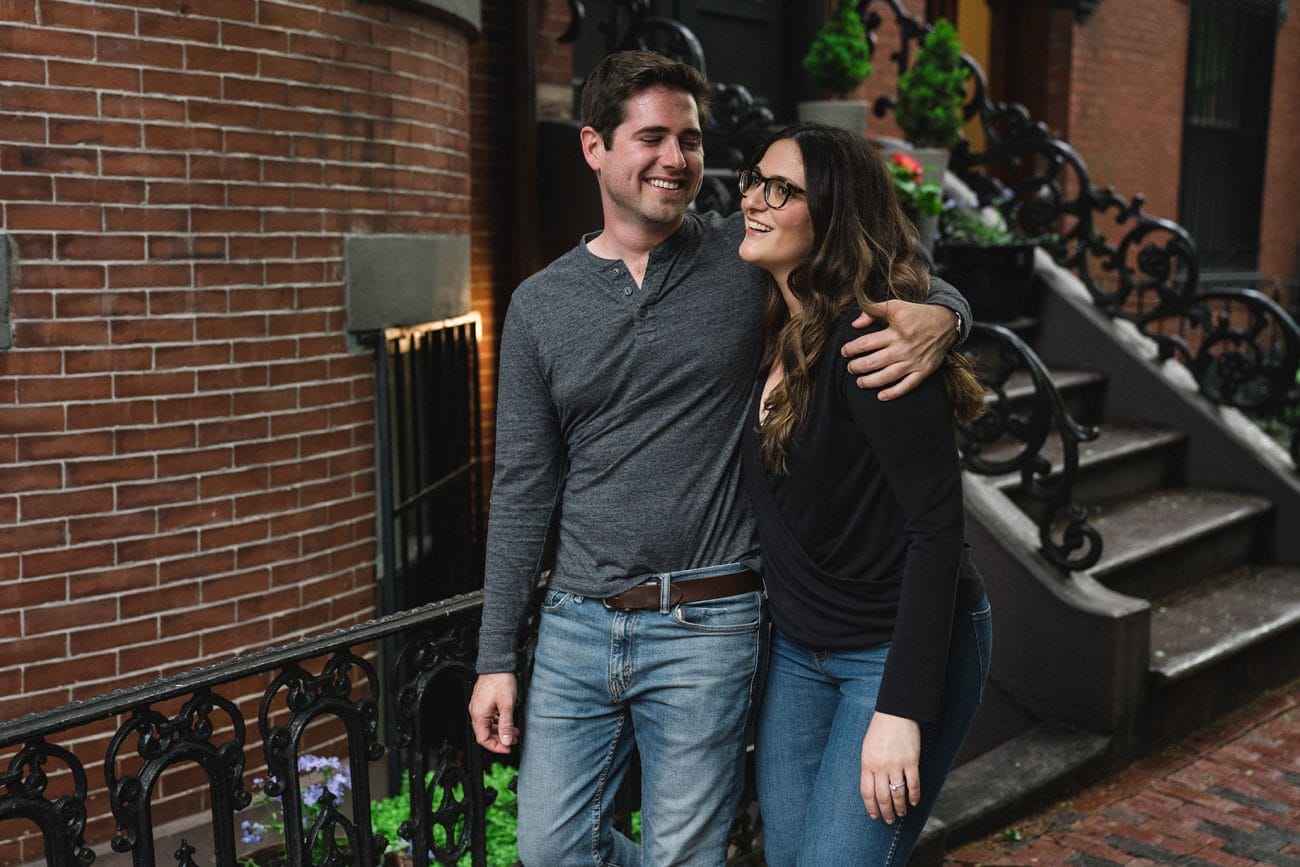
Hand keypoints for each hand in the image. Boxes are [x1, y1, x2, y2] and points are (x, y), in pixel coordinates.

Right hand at [469, 672, 520, 753]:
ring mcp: (479, 706)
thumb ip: (506, 725)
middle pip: (485, 733)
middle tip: (513, 740)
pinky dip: (498, 722)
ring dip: (500, 730)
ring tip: (514, 731)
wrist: (497, 664)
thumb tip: (506, 740)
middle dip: (500, 739)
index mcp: (479, 714)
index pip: (483, 739)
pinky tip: (508, 721)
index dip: (496, 746)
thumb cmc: (500, 681)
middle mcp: (476, 711)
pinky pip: (489, 717)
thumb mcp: (507, 706)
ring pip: (488, 725)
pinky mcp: (483, 701)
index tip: (507, 748)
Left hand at [841, 300, 957, 399]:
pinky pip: (907, 386)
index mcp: (895, 332)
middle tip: (850, 367)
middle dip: (857, 367)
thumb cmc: (917, 314)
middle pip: (873, 362)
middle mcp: (903, 348)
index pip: (866, 343)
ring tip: (859, 382)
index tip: (845, 351)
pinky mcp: (923, 371)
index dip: (851, 349)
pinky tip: (881, 396)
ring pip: (887, 376)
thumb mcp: (895, 306)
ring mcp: (914, 361)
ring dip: (870, 382)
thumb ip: (873, 311)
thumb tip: (855, 324)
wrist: (946, 323)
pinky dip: (893, 393)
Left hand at [859, 711, 920, 823]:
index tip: (874, 816)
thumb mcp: (867, 748)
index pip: (867, 792)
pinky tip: (914, 802)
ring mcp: (896, 765)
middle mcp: (880, 767)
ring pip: (898, 794)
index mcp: (867, 763)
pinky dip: (914, 796)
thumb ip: (870, 767)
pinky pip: (913, 784)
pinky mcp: (911, 761)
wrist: (895, 713)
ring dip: (900, 807)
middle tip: (889, 820)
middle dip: (886, 812)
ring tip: (902, 814)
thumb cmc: (880, 730)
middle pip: (882, 797)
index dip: (871, 807)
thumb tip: (873, 785)